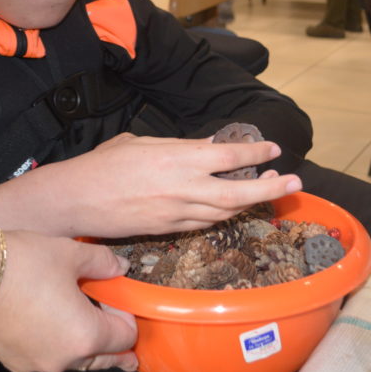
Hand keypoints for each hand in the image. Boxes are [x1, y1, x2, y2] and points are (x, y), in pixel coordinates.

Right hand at [0, 231, 138, 371]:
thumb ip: (103, 263)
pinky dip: (56, 341)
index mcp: (85, 337)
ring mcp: (34, 364)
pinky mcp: (11, 360)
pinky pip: (46, 354)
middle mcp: (62, 360)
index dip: (127, 315)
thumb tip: (119, 268)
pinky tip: (53, 319)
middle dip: (114, 342)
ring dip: (83, 341)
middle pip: (101, 356)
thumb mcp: (71, 254)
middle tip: (127, 341)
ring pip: (73, 358)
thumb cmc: (18, 264)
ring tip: (85, 317)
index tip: (121, 297)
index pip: (124, 337)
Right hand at [49, 133, 300, 236]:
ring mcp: (177, 212)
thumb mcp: (143, 142)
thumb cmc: (104, 164)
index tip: (273, 149)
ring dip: (250, 202)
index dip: (256, 153)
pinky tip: (234, 206)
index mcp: (178, 156)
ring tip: (269, 190)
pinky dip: (223, 214)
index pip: (230, 155)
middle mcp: (184, 186)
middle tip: (294, 181)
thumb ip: (177, 147)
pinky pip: (205, 223)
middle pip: (238, 192)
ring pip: (225, 211)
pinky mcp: (168, 229)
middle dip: (270, 188)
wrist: (75, 199)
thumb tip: (202, 149)